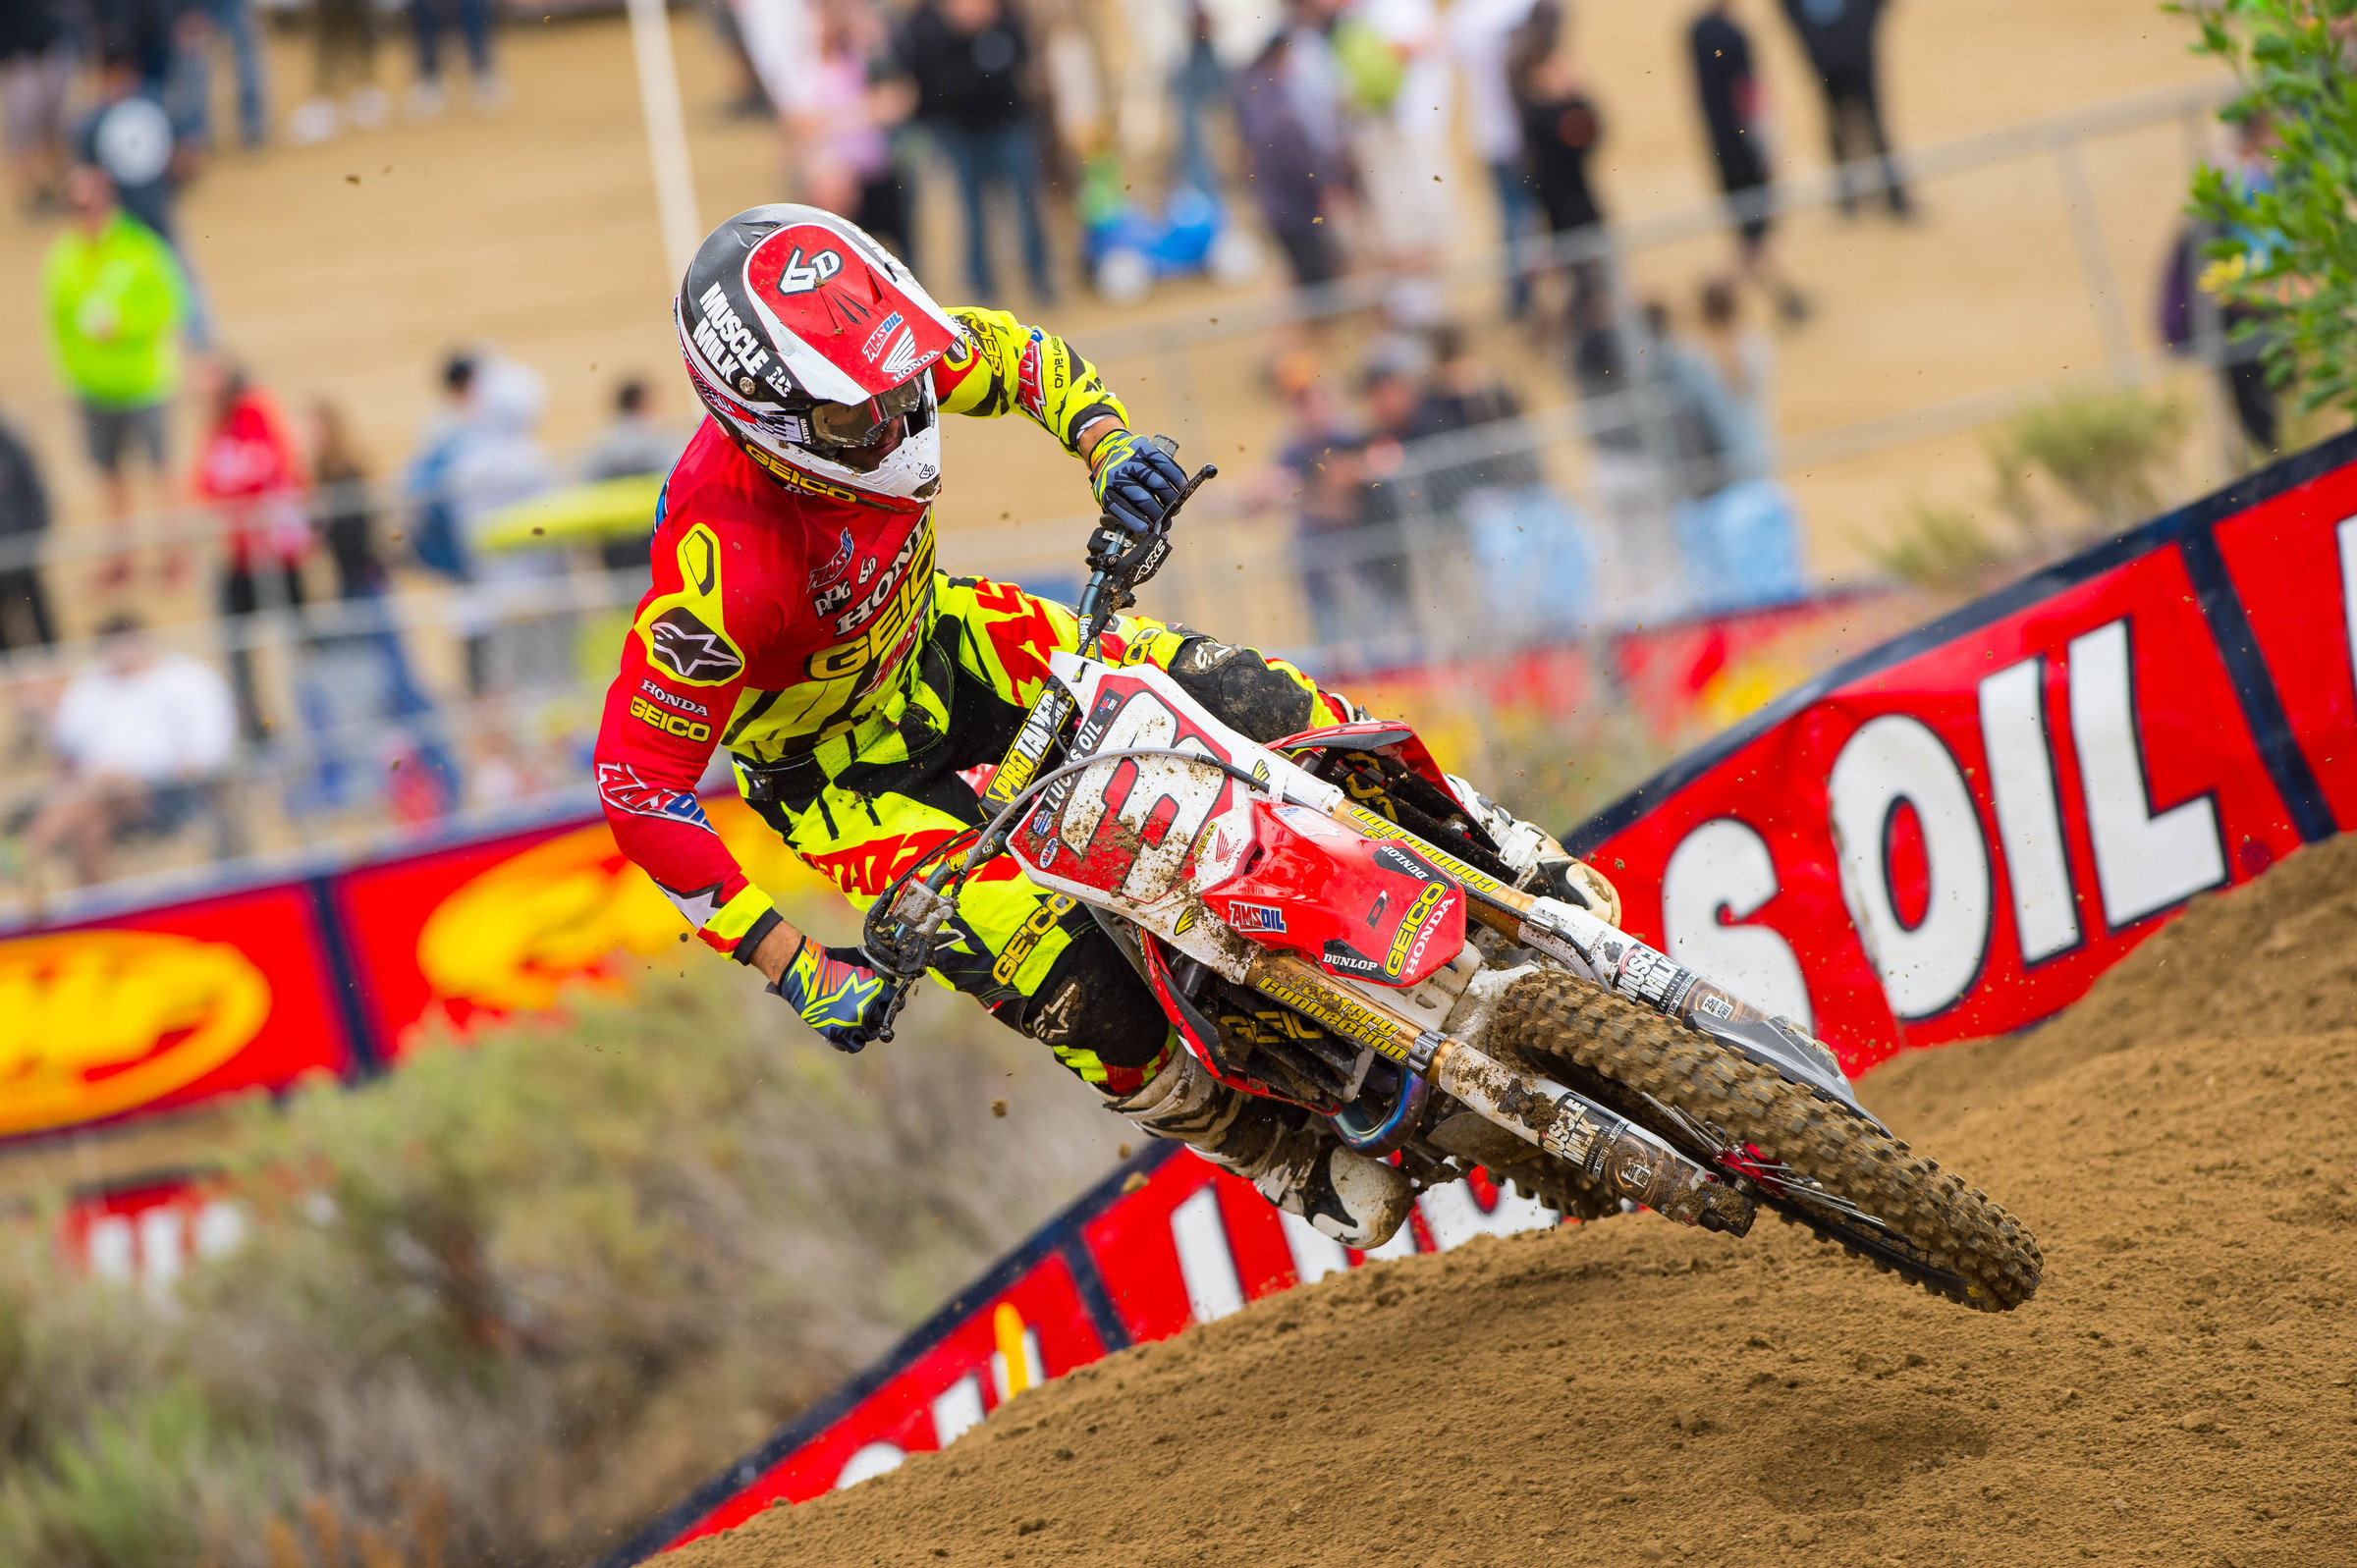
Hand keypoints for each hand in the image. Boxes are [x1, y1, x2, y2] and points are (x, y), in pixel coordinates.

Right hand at [769, 936, 894, 1051]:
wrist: (805, 973)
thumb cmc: (832, 962)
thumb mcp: (861, 961)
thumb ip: (877, 972)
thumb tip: (889, 978)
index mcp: (877, 990)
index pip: (896, 1004)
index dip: (890, 1004)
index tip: (884, 1004)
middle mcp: (869, 1009)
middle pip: (884, 1021)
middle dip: (877, 1017)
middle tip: (868, 1013)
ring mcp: (854, 1023)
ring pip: (870, 1035)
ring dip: (865, 1030)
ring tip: (855, 1022)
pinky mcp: (838, 1034)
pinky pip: (855, 1046)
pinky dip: (854, 1041)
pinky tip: (848, 1034)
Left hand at [1088, 429, 1187, 533]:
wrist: (1107, 448)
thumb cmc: (1113, 480)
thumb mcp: (1109, 495)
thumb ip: (1123, 511)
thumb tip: (1147, 530)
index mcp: (1103, 488)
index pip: (1120, 508)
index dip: (1135, 520)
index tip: (1147, 529)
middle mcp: (1115, 472)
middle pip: (1142, 498)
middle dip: (1159, 514)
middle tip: (1167, 524)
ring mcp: (1129, 458)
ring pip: (1157, 482)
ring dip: (1171, 499)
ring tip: (1176, 509)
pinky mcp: (1143, 447)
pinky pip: (1164, 464)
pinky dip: (1176, 477)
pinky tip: (1182, 487)